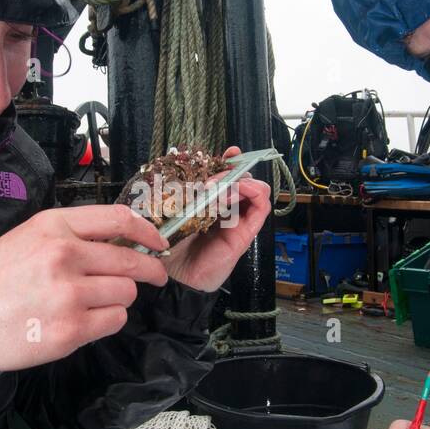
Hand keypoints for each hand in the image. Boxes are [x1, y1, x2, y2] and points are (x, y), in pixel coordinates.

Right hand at [0, 204, 169, 370]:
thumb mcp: (25, 238)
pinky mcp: (71, 329)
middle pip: (131, 260)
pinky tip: (84, 320)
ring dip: (119, 298)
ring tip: (93, 303)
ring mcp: (69, 294)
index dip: (147, 230)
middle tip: (155, 276)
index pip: (118, 219)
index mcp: (53, 226)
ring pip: (126, 292)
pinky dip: (107, 321)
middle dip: (150, 270)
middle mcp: (64, 255)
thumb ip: (69, 236)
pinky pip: (115, 321)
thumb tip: (118, 243)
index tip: (158, 242)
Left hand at [160, 145, 271, 292]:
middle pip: (242, 179)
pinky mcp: (245, 233)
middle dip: (232, 171)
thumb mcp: (174, 209)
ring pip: (255, 190)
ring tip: (223, 186)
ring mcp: (237, 221)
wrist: (172, 276)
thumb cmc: (168, 244)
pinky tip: (237, 192)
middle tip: (214, 175)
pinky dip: (254, 194)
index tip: (229, 152)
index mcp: (208, 202)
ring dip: (242, 181)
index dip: (230, 162)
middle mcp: (225, 209)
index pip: (226, 176)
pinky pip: (260, 208)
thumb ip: (187, 190)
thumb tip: (202, 173)